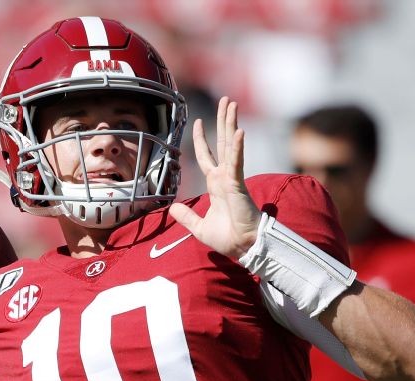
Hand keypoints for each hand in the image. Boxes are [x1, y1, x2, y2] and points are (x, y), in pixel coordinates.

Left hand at [168, 97, 260, 259]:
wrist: (242, 246)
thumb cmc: (227, 238)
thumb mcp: (199, 227)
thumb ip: (187, 216)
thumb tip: (172, 208)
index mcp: (216, 184)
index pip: (207, 156)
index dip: (201, 139)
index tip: (197, 122)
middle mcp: (224, 176)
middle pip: (222, 142)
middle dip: (222, 121)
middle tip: (225, 101)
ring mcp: (232, 177)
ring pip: (230, 144)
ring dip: (230, 124)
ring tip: (231, 104)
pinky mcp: (237, 183)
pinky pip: (236, 161)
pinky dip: (237, 147)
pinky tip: (239, 131)